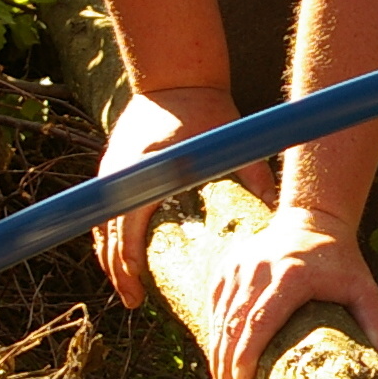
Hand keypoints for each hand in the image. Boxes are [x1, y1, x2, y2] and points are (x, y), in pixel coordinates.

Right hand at [94, 87, 276, 306]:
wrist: (174, 76)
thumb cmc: (204, 109)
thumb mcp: (230, 142)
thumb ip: (252, 174)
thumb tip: (277, 208)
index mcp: (147, 170)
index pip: (129, 225)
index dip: (130, 261)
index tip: (138, 286)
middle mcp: (121, 173)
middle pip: (109, 233)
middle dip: (119, 270)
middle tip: (134, 302)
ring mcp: (112, 169)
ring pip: (101, 224)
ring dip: (110, 256)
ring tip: (126, 287)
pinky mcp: (112, 166)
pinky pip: (103, 209)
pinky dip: (107, 235)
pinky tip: (118, 256)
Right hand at [204, 206, 377, 378]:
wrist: (314, 218)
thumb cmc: (341, 260)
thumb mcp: (364, 288)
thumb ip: (376, 325)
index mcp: (292, 274)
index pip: (262, 318)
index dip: (248, 351)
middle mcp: (259, 268)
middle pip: (234, 322)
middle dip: (227, 362)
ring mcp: (239, 265)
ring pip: (220, 315)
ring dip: (217, 353)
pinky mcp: (228, 266)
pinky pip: (216, 304)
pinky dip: (215, 333)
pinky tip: (219, 358)